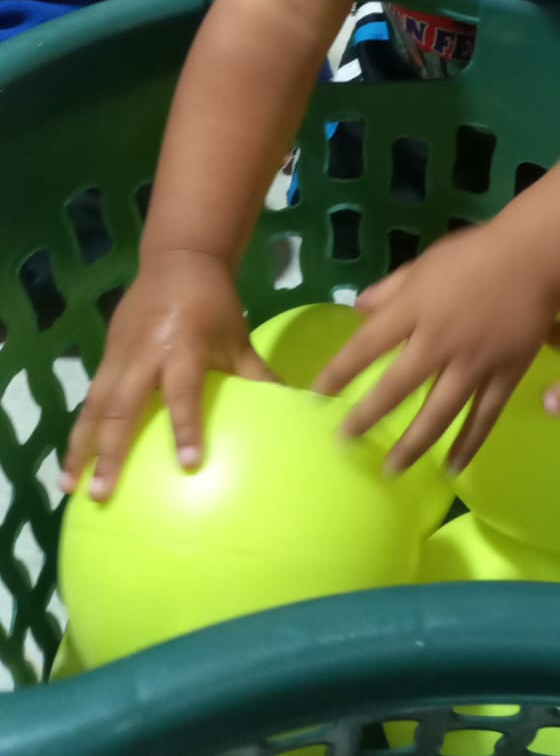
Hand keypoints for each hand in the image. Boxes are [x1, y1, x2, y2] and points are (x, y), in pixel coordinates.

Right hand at [61, 250, 276, 500]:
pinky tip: (74, 456)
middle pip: (122, 409)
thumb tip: (294, 406)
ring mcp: (119, 354)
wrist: (179, 260)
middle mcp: (144, 355)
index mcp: (183, 348)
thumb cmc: (214, 303)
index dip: (187, 429)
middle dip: (110, 453)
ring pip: (94, 406)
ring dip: (80, 446)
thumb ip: (257, 375)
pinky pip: (90, 395)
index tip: (189, 466)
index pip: (183, 394)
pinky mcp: (106, 353)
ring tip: (70, 486)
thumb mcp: (237, 337)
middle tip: (101, 495)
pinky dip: (81, 427)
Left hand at [313, 227, 558, 473]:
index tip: (316, 396)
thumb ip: (390, 289)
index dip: (338, 373)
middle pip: (397, 388)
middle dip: (366, 417)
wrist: (537, 257)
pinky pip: (484, 417)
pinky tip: (452, 469)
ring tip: (390, 469)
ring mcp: (474, 363)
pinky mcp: (505, 376)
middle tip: (344, 441)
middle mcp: (439, 341)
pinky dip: (468, 445)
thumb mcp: (424, 263)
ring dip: (413, 445)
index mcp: (414, 308)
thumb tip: (356, 310)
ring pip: (439, 414)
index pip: (365, 346)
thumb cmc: (476, 254)